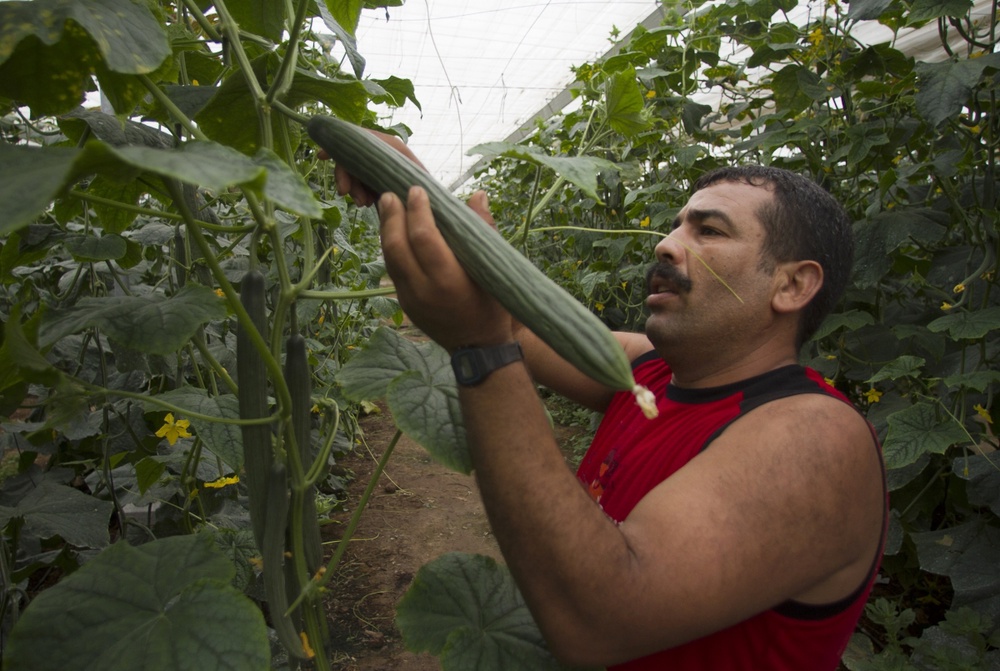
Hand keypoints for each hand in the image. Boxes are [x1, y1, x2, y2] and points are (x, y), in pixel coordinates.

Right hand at [318, 129, 425, 206]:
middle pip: (352, 157)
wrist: (430, 205)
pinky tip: (366, 203)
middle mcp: (382, 152)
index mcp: (391, 146)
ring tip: (363, 204)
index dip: (338, 145)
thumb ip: (402, 173)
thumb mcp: (414, 177)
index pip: (359, 138)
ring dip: (354, 188)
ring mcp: (377, 166)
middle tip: (348, 195)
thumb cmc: (422, 188)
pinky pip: (359, 183)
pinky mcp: (375, 180)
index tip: (322, 156)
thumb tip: (373, 170)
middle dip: (347, 176)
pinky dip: (358, 192)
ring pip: (354, 172)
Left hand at [378, 186, 511, 350]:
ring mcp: (410, 299)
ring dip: (386, 230)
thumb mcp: (495, 269)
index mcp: (449, 280)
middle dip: (392, 216)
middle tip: (391, 194)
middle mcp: (424, 290)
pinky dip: (390, 248)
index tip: (416, 190)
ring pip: (389, 258)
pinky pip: (392, 270)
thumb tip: (477, 195)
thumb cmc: (493, 306)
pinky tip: (392, 232)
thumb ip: (484, 230)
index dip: (417, 210)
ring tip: (387, 207)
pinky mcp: (404, 304)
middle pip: (397, 245)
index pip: (423, 237)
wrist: (478, 348)